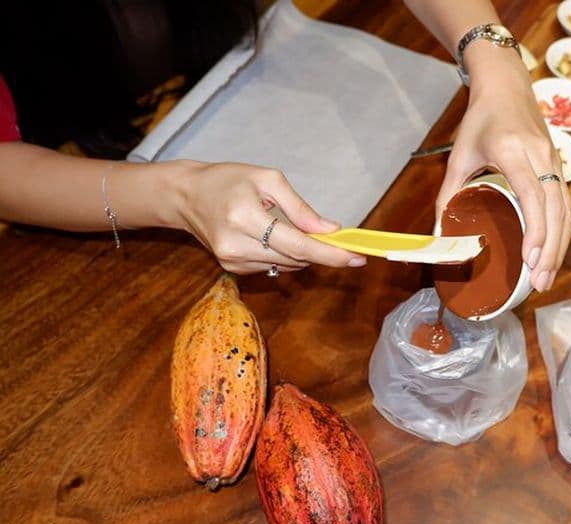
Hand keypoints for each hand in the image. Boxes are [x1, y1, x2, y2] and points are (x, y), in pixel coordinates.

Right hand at [173, 161, 365, 274]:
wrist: (185, 196)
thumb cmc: (227, 179)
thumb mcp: (267, 180)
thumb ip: (299, 207)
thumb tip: (330, 229)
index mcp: (245, 218)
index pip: (297, 245)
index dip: (330, 254)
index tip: (356, 258)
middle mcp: (236, 246)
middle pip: (294, 259)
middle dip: (321, 252)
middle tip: (341, 241)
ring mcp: (232, 261)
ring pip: (285, 265)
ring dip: (303, 253)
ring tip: (301, 231)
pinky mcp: (231, 268)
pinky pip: (271, 265)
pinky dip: (283, 254)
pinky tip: (274, 236)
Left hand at [437, 45, 570, 291]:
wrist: (507, 85)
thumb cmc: (480, 118)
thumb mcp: (458, 155)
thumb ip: (448, 195)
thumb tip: (439, 232)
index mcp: (514, 152)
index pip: (533, 196)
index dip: (536, 230)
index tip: (530, 259)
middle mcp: (540, 157)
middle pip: (554, 210)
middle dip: (550, 250)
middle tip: (539, 282)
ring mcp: (554, 160)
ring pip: (566, 210)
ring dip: (559, 246)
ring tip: (547, 276)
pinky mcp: (559, 165)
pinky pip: (566, 203)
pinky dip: (562, 231)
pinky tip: (553, 251)